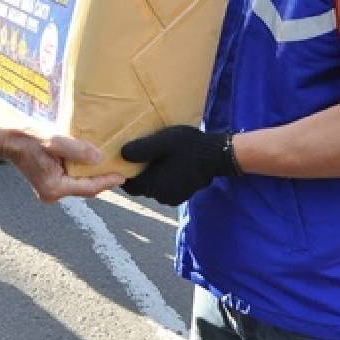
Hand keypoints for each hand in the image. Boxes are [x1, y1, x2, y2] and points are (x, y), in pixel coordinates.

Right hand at [0, 130, 124, 201]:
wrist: (7, 139)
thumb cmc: (27, 139)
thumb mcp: (53, 141)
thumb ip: (76, 150)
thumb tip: (99, 158)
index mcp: (54, 188)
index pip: (88, 187)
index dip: (107, 181)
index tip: (123, 176)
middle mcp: (52, 194)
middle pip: (85, 188)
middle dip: (102, 180)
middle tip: (121, 171)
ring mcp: (50, 190)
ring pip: (79, 184)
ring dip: (92, 175)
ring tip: (110, 166)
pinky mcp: (49, 182)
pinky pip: (71, 179)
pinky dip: (82, 172)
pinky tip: (92, 163)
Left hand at [120, 125, 241, 205]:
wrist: (217, 155)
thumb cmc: (188, 147)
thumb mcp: (162, 142)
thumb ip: (141, 149)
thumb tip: (122, 154)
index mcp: (152, 185)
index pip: (128, 186)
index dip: (124, 174)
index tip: (124, 161)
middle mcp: (160, 196)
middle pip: (141, 187)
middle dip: (139, 174)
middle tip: (140, 157)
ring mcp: (173, 198)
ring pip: (154, 188)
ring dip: (153, 176)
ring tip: (155, 159)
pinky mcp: (183, 195)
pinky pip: (166, 189)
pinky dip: (164, 179)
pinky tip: (169, 165)